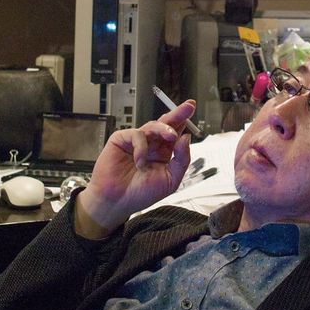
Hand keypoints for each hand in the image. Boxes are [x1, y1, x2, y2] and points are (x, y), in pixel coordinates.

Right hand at [74, 99, 195, 237]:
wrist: (117, 202)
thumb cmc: (141, 194)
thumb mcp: (170, 180)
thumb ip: (181, 160)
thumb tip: (186, 138)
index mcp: (164, 153)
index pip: (175, 133)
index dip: (184, 121)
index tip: (192, 109)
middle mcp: (151, 144)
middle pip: (166, 124)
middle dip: (178, 113)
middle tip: (188, 107)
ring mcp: (136, 141)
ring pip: (153, 125)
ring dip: (165, 129)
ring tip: (171, 137)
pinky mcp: (121, 140)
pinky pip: (137, 134)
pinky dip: (141, 147)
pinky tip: (140, 162)